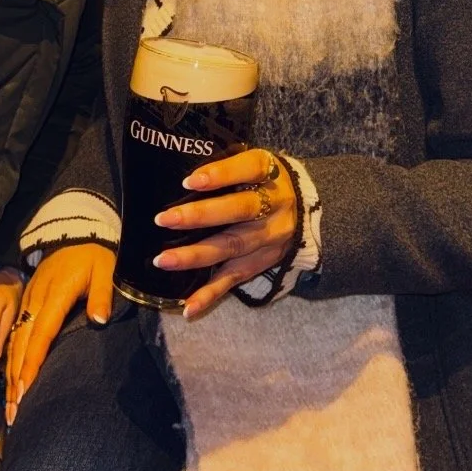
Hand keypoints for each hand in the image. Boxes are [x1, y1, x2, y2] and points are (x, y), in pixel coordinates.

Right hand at [5, 242, 115, 426]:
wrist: (73, 233)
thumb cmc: (93, 256)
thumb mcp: (104, 270)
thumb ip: (101, 295)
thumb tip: (99, 321)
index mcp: (55, 295)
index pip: (41, 335)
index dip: (32, 364)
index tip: (25, 392)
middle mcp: (36, 301)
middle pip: (22, 346)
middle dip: (16, 381)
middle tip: (14, 415)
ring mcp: (28, 303)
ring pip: (15, 344)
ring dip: (11, 375)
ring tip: (11, 408)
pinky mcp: (26, 304)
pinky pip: (15, 336)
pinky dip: (12, 361)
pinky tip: (12, 382)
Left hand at [154, 149, 299, 321]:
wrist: (307, 210)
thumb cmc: (263, 180)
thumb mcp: (256, 162)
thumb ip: (227, 166)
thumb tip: (179, 173)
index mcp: (269, 173)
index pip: (249, 168)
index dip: (220, 174)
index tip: (188, 180)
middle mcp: (273, 206)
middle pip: (239, 210)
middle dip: (200, 216)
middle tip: (164, 219)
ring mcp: (268, 238)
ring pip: (232, 247)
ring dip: (196, 256)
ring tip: (164, 260)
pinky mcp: (260, 263)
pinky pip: (234, 279)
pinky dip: (210, 295)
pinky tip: (188, 308)